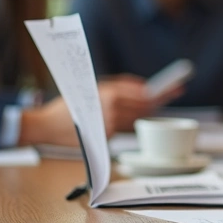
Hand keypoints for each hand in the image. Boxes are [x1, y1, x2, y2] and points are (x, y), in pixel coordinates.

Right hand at [17, 75, 166, 145]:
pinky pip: (122, 128)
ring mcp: (110, 123)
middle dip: (158, 100)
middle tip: (175, 93)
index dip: (159, 91)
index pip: (141, 92)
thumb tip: (142, 88)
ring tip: (153, 105)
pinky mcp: (105, 136)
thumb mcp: (91, 87)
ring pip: (135, 118)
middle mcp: (111, 107)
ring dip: (143, 112)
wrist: (46, 125)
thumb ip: (116, 86)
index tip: (175, 88)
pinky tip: (124, 119)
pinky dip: (125, 123)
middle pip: (143, 105)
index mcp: (108, 92)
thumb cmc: (68, 104)